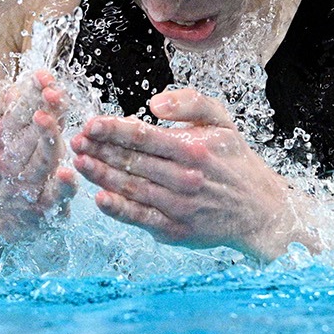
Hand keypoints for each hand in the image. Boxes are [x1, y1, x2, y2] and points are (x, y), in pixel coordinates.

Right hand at [0, 68, 76, 244]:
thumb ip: (5, 112)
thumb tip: (16, 88)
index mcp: (2, 138)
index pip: (19, 110)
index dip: (33, 92)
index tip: (43, 75)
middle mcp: (12, 159)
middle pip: (31, 131)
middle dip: (43, 110)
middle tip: (53, 92)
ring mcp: (27, 184)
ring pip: (42, 159)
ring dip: (47, 140)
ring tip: (49, 120)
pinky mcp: (42, 207)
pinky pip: (53, 196)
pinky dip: (61, 186)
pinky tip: (67, 174)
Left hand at [71, 88, 309, 261]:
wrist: (259, 210)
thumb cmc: (235, 161)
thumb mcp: (222, 121)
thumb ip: (191, 103)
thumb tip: (154, 103)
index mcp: (194, 147)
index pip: (143, 136)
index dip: (112, 130)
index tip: (90, 123)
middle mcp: (185, 177)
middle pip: (132, 161)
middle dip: (99, 150)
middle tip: (74, 141)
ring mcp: (178, 206)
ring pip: (132, 188)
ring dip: (101, 176)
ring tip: (79, 163)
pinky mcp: (175, 230)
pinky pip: (141, 218)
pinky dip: (119, 209)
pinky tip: (99, 198)